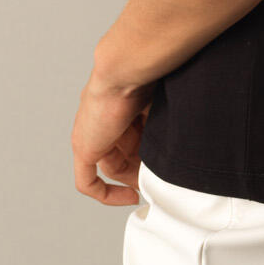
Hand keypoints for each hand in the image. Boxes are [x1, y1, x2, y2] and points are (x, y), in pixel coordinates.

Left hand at [71, 67, 157, 205]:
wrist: (126, 67)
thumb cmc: (147, 72)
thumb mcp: (161, 100)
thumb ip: (163, 121)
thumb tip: (179, 143)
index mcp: (119, 103)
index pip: (132, 136)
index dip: (147, 153)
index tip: (163, 164)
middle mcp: (103, 119)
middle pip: (123, 153)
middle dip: (142, 168)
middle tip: (161, 178)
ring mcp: (91, 134)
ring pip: (112, 167)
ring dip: (133, 179)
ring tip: (153, 182)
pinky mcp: (84, 148)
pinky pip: (88, 181)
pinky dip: (108, 194)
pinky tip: (129, 197)